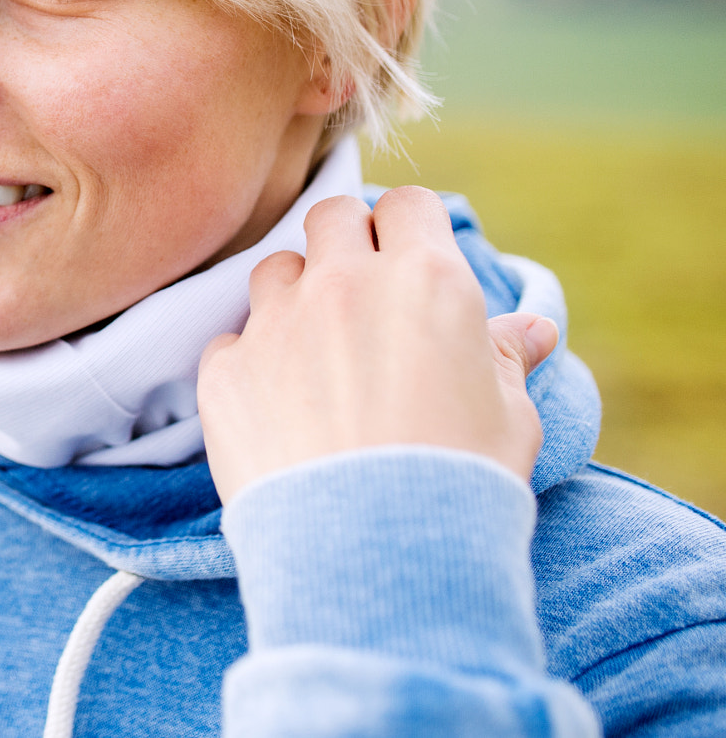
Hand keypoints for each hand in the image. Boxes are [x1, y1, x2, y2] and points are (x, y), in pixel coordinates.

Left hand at [197, 185, 558, 503]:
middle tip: (364, 295)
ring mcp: (275, 323)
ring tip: (320, 355)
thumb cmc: (461, 482)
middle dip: (348, 242)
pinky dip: (252, 363)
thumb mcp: (509, 414)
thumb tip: (533, 327)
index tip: (410, 258)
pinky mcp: (224, 369)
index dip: (409, 228)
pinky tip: (278, 408)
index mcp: (424, 279)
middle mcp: (343, 284)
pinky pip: (232, 341)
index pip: (408, 205)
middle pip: (332, 216)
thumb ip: (506, 356)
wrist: (377, 553)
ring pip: (275, 269)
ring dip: (296, 295)